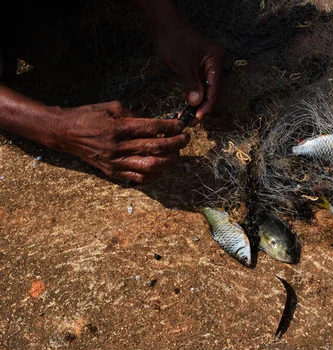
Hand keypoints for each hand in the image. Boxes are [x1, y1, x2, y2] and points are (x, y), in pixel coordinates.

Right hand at [54, 101, 188, 182]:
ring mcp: (116, 162)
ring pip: (151, 166)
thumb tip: (155, 124)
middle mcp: (118, 147)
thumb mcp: (111, 107)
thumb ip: (133, 114)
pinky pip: (140, 177)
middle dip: (176, 144)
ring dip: (169, 160)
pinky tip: (163, 166)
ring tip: (177, 153)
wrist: (66, 133)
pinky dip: (155, 174)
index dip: (170, 128)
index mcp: (119, 128)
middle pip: (155, 148)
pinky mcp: (113, 172)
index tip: (181, 126)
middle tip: (186, 139)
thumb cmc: (89, 116)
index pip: (152, 129)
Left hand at [156, 24, 224, 124]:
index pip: (215, 86)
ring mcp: (207, 68)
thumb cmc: (175, 40)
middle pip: (211, 90)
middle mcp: (214, 65)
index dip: (208, 103)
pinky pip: (198, 87)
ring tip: (186, 117)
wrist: (165, 28)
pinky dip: (191, 96)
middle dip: (202, 106)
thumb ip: (192, 84)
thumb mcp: (184, 63)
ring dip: (196, 104)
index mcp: (216, 60)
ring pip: (204, 91)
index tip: (199, 116)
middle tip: (192, 120)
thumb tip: (197, 103)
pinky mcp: (198, 71)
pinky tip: (184, 106)